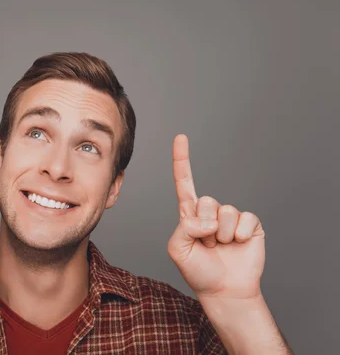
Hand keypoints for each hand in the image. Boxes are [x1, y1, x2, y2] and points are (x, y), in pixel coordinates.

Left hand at [167, 134, 264, 299]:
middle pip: (206, 201)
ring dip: (222, 235)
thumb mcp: (178, 249)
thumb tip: (209, 219)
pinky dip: (240, 235)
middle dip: (205, 227)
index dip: (182, 160)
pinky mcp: (251, 225)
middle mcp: (210, 212)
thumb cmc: (198, 271)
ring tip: (221, 248)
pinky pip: (246, 219)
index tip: (180, 137)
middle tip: (207, 246)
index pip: (185, 183)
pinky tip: (238, 245)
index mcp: (190, 215)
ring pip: (225, 212)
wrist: (224, 291)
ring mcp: (231, 218)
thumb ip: (185, 228)